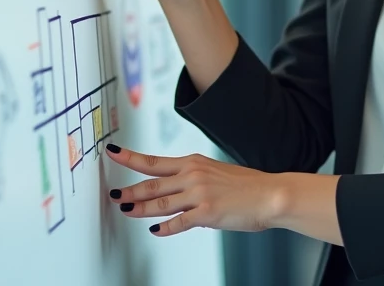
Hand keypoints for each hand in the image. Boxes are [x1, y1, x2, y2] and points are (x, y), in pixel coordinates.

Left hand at [104, 144, 282, 236]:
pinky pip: (178, 223)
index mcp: (193, 163)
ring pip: (160, 202)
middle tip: (113, 195)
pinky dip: (164, 228)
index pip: (154, 161)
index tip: (113, 152)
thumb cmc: (247, 186)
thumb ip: (193, 182)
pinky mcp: (206, 213)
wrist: (270, 194)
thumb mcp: (215, 173)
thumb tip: (178, 199)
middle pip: (151, 183)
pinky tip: (156, 230)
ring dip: (139, 208)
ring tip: (126, 211)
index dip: (130, 157)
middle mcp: (192, 175)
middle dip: (129, 190)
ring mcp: (198, 194)